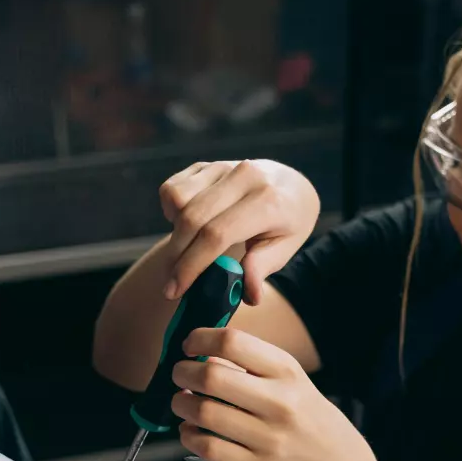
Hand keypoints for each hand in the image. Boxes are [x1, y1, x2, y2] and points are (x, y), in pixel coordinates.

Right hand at [158, 159, 319, 304]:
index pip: (217, 234)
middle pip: (193, 219)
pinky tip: (187, 224)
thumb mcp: (285, 248)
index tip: (175, 290)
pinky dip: (172, 211)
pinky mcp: (206, 165)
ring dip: (175, 231)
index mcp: (268, 201)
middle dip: (176, 256)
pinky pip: (172, 188)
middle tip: (171, 282)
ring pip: (178, 200)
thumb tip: (249, 295)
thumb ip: (262, 268)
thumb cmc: (286, 222)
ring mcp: (223, 167)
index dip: (192, 265)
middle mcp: (244, 177)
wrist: (290, 184)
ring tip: (188, 247)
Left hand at [169, 327, 373, 460]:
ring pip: (204, 412)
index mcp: (287, 372)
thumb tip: (201, 356)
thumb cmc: (308, 418)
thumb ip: (251, 366)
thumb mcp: (291, 382)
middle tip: (179, 376)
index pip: (232, 342)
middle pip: (211, 376)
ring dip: (181, 404)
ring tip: (183, 402)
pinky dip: (189, 435)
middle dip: (183, 373)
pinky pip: (208, 447)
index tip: (190, 345)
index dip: (200, 338)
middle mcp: (280, 403)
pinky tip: (191, 429)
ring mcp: (270, 439)